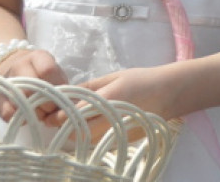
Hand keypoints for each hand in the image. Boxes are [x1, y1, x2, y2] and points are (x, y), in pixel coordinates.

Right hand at [0, 48, 67, 121]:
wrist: (15, 68)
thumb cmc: (44, 74)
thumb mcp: (56, 74)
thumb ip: (62, 86)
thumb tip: (71, 103)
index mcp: (38, 57)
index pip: (48, 70)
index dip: (56, 87)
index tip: (62, 97)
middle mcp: (19, 66)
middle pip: (32, 87)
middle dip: (45, 103)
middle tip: (52, 110)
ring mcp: (6, 81)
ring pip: (19, 100)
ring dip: (34, 112)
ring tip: (41, 114)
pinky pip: (7, 112)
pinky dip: (20, 118)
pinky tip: (28, 117)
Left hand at [51, 67, 173, 139]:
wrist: (170, 93)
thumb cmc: (142, 80)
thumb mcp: (115, 76)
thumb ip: (88, 87)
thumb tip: (64, 94)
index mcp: (106, 101)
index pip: (72, 115)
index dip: (57, 115)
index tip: (49, 111)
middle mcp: (110, 121)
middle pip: (75, 132)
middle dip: (64, 126)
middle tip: (58, 117)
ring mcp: (117, 134)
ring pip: (85, 140)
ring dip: (76, 132)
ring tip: (75, 120)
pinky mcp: (122, 142)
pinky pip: (98, 142)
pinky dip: (91, 136)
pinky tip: (94, 125)